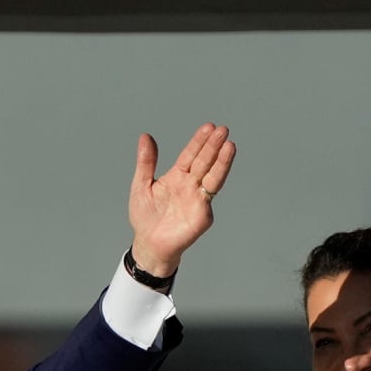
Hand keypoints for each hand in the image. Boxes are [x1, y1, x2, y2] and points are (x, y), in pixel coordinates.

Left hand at [127, 123, 235, 276]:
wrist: (148, 244)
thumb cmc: (145, 216)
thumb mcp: (141, 185)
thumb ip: (146, 162)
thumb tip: (145, 136)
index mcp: (177, 176)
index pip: (191, 154)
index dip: (199, 141)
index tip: (209, 127)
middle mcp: (191, 185)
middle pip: (205, 162)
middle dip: (214, 146)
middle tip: (223, 130)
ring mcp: (198, 199)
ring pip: (213, 177)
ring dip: (222, 162)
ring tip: (230, 146)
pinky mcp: (202, 215)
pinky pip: (208, 198)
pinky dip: (214, 185)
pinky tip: (219, 172)